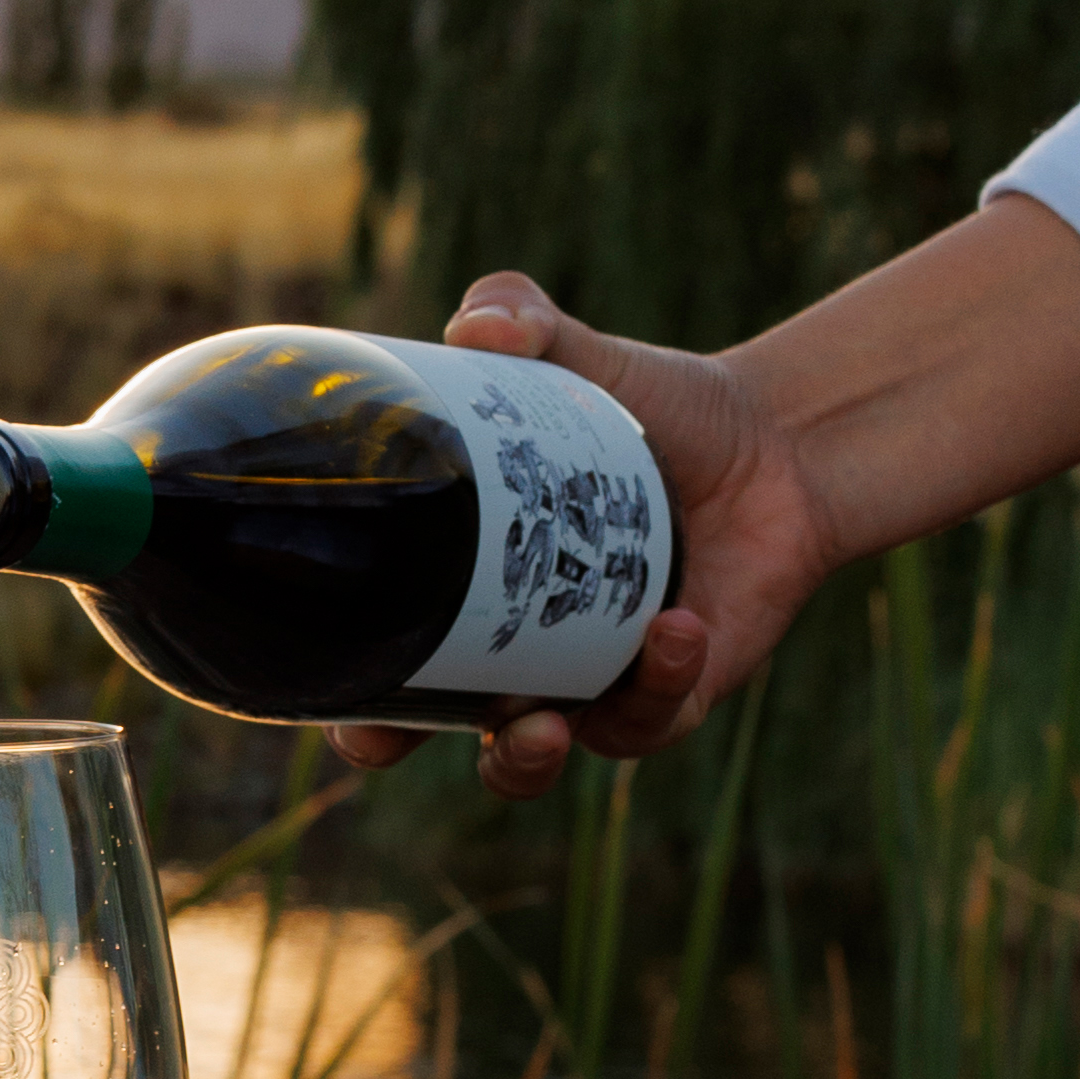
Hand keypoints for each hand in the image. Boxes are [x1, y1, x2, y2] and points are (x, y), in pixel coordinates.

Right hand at [330, 280, 831, 802]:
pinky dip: (658, 683)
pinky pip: (645, 721)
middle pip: (415, 729)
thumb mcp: (578, 355)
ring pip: (525, 760)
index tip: (306, 662)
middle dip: (390, 744)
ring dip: (523, 757)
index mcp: (453, 580)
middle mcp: (502, 647)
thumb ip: (522, 318)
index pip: (362, 639)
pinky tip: (678, 628)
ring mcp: (581, 683)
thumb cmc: (651, 408)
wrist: (774, 442)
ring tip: (543, 719)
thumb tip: (478, 328)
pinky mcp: (667, 697)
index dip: (321, 668)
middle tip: (391, 735)